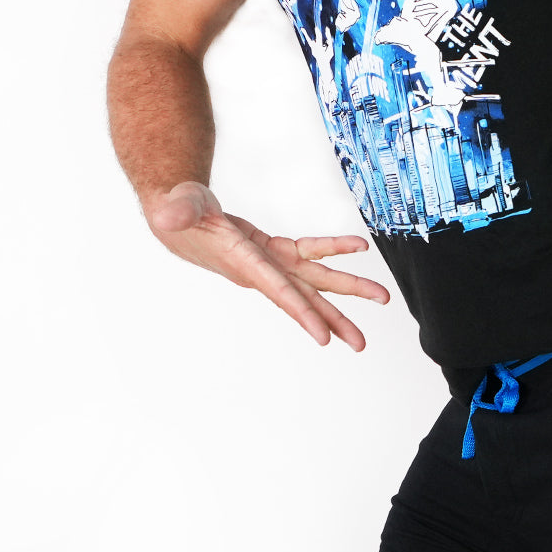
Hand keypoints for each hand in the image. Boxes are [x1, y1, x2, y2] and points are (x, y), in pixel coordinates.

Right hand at [146, 181, 390, 350]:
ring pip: (316, 279)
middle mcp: (264, 271)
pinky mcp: (275, 250)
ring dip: (349, 288)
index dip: (302, 314)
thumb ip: (177, 211)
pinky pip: (311, 250)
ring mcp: (272, 262)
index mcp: (245, 264)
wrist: (179, 215)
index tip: (325, 338)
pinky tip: (359, 247)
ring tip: (381, 299)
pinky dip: (334, 248)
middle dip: (335, 319)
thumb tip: (170, 216)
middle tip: (361, 344)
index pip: (279, 292)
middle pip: (307, 297)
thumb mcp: (176, 207)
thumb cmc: (176, 210)